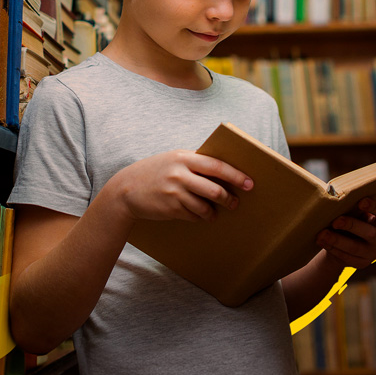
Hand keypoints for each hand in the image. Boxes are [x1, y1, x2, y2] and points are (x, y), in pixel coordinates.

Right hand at [114, 150, 252, 222]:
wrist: (125, 189)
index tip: (250, 183)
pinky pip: (194, 215)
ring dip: (214, 212)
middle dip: (229, 199)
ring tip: (214, 213)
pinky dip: (199, 217)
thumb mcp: (172, 160)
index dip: (236, 175)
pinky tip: (198, 215)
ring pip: (205, 206)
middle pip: (215, 190)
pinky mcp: (170, 208)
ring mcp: (174, 192)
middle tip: (235, 203)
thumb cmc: (154, 173)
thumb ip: (194, 163)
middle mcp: (179, 174)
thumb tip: (225, 172)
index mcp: (183, 157)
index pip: (216, 166)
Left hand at [316, 197, 375, 268]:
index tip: (361, 201)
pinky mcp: (360, 263)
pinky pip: (346, 257)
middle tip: (336, 221)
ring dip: (337, 240)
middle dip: (351, 226)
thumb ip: (354, 207)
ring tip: (322, 233)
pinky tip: (321, 241)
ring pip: (355, 248)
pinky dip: (332, 248)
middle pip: (370, 233)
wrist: (347, 243)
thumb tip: (336, 193)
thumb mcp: (357, 213)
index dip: (375, 208)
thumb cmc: (353, 220)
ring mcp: (372, 253)